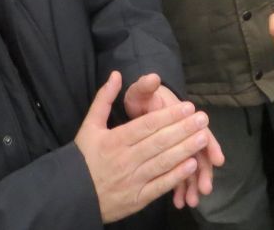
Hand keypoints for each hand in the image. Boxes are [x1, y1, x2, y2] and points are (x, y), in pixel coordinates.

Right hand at [75, 71, 212, 222]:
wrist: (71, 196)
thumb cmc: (83, 158)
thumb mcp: (90, 126)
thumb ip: (104, 99)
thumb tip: (116, 74)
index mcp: (115, 140)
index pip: (147, 125)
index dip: (169, 115)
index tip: (188, 107)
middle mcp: (125, 159)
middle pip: (159, 142)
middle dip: (183, 129)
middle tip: (203, 118)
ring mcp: (132, 180)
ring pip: (163, 162)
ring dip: (185, 149)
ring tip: (203, 138)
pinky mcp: (137, 199)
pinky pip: (160, 186)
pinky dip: (176, 176)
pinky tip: (192, 165)